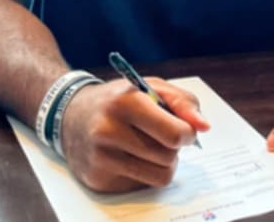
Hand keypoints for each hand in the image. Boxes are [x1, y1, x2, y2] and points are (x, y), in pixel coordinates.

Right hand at [59, 78, 208, 191]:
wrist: (69, 115)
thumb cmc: (119, 99)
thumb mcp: (151, 87)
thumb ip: (184, 102)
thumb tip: (204, 127)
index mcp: (126, 103)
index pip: (174, 134)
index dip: (187, 134)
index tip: (183, 129)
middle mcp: (108, 131)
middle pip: (169, 157)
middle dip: (173, 148)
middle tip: (161, 136)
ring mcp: (101, 159)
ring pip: (160, 176)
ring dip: (163, 163)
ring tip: (148, 146)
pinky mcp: (97, 179)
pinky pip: (142, 185)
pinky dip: (144, 173)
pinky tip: (129, 156)